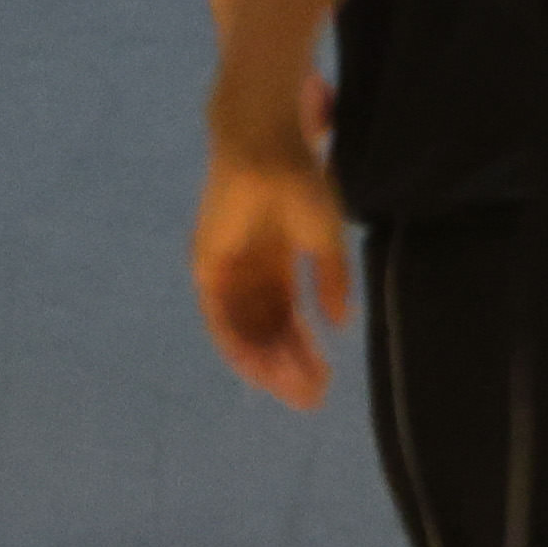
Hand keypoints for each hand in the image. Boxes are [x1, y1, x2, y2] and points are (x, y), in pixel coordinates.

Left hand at [195, 85, 356, 409]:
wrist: (265, 149)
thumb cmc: (299, 182)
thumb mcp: (325, 239)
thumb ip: (332, 281)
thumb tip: (340, 324)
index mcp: (277, 265)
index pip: (288, 320)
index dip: (306, 353)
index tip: (325, 383)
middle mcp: (250, 275)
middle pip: (267, 333)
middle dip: (289, 366)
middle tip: (312, 396)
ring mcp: (228, 274)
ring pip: (246, 333)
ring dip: (268, 364)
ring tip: (293, 388)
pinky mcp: (207, 269)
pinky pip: (220, 320)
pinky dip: (239, 346)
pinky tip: (261, 368)